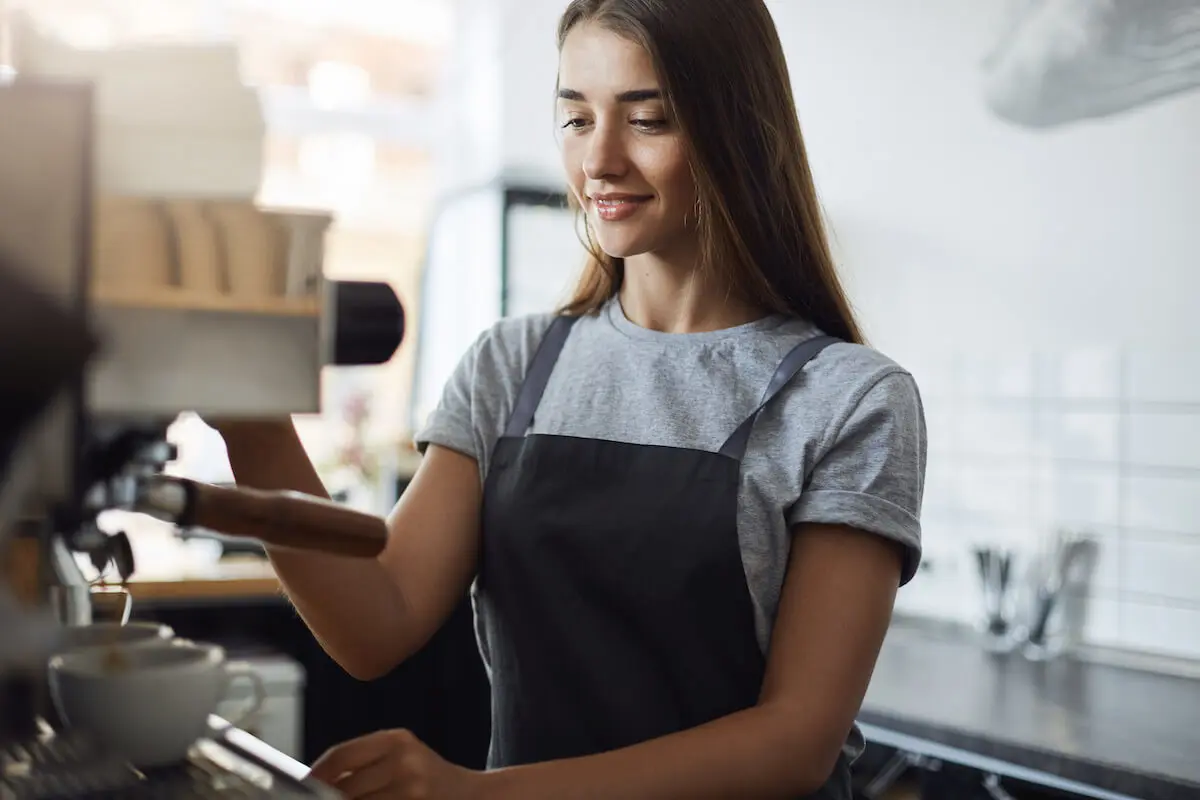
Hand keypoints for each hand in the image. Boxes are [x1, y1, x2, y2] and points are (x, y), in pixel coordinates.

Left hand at [309, 729, 485, 798]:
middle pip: (345, 787)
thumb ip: (363, 765)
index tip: (299, 787)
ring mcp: (412, 789)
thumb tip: (313, 783)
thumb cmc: (426, 779)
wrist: (474, 796)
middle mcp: (405, 761)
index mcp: (397, 739)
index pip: (341, 755)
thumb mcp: (401, 757)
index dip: (315, 774)